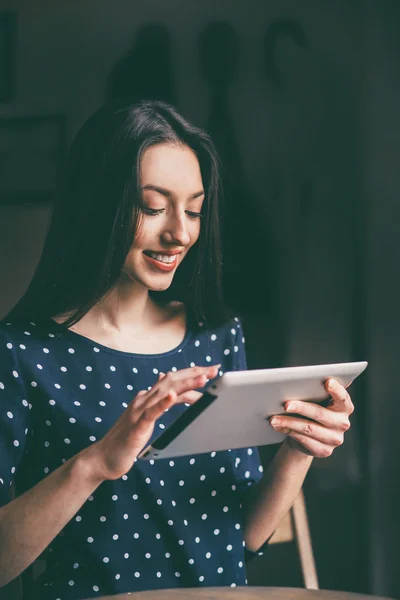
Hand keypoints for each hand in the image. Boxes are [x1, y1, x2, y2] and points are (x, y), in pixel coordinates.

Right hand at [83, 365, 217, 481]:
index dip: (192, 373)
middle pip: (172, 381)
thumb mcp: (145, 416)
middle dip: (194, 374)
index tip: (211, 370)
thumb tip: (165, 381)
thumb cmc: (125, 439)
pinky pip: (151, 413)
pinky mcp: (136, 427)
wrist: (102, 458)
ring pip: (165, 392)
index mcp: (147, 397)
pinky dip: (163, 403)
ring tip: (203, 379)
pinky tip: (174, 397)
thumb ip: (155, 400)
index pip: (173, 380)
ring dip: (185, 384)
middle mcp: (143, 400)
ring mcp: (138, 411)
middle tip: (214, 370)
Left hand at [269, 378, 353, 457]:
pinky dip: (288, 432)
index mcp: (344, 407)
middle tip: (286, 404)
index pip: (342, 397)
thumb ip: (312, 390)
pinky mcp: (324, 450)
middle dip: (301, 408)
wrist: (308, 436)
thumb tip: (293, 382)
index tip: (327, 381)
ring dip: (288, 422)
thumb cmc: (311, 409)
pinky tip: (278, 426)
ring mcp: (334, 439)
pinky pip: (303, 440)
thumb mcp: (315, 399)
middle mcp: (342, 423)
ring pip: (308, 428)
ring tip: (274, 418)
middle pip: (320, 413)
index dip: (336, 390)